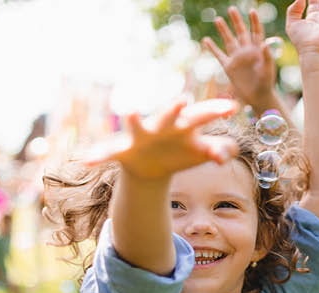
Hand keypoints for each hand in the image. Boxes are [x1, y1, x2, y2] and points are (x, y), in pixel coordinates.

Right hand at [76, 98, 238, 179]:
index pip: (202, 116)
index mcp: (184, 125)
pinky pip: (110, 152)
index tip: (232, 108)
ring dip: (134, 119)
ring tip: (130, 112)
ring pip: (137, 127)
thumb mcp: (201, 152)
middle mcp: (163, 125)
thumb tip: (225, 154)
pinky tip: (86, 160)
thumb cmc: (182, 152)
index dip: (216, 112)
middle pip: (171, 115)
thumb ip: (219, 150)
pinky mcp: (124, 149)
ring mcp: (142, 136)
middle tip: (185, 100)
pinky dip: (98, 155)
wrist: (150, 167)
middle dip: (177, 109)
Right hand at [202, 8, 276, 107]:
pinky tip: (206, 40)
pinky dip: (212, 48)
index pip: (256, 32)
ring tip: (218, 19)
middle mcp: (247, 51)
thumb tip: (265, 43)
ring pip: (229, 41)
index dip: (254, 21)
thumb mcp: (268, 69)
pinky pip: (219, 55)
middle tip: (232, 9)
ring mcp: (237, 58)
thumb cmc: (266, 83)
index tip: (252, 10)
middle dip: (236, 21)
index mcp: (258, 50)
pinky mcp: (229, 67)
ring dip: (224, 30)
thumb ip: (267, 56)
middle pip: (241, 32)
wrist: (258, 96)